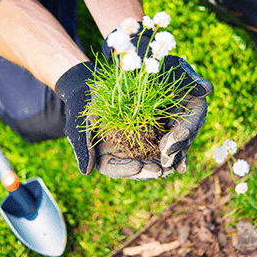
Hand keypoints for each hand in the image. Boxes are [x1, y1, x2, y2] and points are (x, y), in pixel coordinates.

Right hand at [56, 62, 170, 178]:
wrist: (90, 84)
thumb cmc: (82, 104)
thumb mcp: (81, 123)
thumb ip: (83, 148)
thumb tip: (85, 172)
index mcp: (101, 154)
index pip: (113, 168)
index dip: (126, 170)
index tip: (138, 168)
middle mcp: (117, 152)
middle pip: (133, 167)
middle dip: (147, 170)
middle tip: (160, 171)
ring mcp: (131, 142)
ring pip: (146, 157)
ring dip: (159, 162)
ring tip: (171, 166)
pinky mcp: (143, 130)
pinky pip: (154, 140)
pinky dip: (164, 145)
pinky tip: (175, 148)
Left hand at [158, 56, 212, 172]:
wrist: (139, 65)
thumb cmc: (157, 61)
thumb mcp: (171, 65)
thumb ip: (188, 77)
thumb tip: (208, 89)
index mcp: (194, 99)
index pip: (195, 116)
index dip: (188, 127)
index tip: (179, 136)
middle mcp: (188, 114)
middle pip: (187, 134)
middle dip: (178, 147)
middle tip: (166, 157)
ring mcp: (176, 124)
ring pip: (179, 143)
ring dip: (173, 156)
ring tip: (165, 167)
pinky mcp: (163, 130)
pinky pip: (168, 146)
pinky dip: (168, 157)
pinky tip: (164, 170)